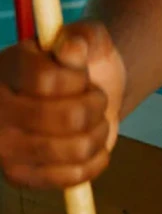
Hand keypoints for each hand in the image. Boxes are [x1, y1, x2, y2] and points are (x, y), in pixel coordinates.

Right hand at [0, 22, 125, 188]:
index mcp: (7, 67)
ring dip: (99, 131)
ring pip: (76, 147)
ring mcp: (3, 148)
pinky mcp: (19, 176)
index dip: (77, 78)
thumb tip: (72, 48)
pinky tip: (91, 143)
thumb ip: (85, 36)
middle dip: (97, 104)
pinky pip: (75, 175)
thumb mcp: (90, 40)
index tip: (81, 74)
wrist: (82, 97)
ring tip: (94, 120)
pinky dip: (97, 157)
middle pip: (68, 117)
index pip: (47, 79)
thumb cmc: (82, 67)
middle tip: (95, 97)